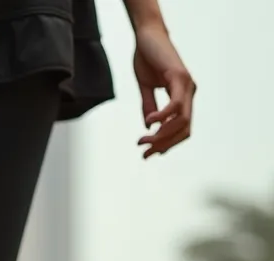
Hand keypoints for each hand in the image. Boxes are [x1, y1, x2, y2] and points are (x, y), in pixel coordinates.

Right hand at [133, 24, 195, 158]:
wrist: (147, 35)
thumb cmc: (147, 58)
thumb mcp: (146, 88)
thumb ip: (150, 107)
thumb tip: (149, 128)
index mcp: (183, 96)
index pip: (181, 129)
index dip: (167, 145)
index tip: (149, 153)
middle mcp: (189, 92)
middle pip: (183, 130)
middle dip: (163, 145)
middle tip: (144, 153)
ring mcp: (187, 85)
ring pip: (181, 122)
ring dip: (162, 136)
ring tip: (143, 141)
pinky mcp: (179, 77)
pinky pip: (175, 106)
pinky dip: (162, 117)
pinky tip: (149, 123)